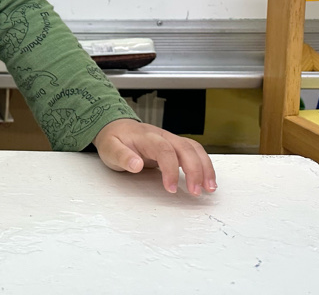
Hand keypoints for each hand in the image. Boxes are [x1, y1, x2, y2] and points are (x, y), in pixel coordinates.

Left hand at [92, 119, 216, 195]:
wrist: (114, 127)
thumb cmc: (113, 140)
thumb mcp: (109, 148)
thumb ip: (121, 157)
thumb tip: (136, 165)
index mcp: (145, 137)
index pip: (164, 150)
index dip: (171, 169)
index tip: (172, 188)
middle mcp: (161, 136)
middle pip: (185, 148)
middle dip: (195, 170)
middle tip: (196, 191)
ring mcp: (170, 139)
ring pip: (194, 149)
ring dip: (205, 167)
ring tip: (209, 188)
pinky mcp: (174, 145)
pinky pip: (194, 152)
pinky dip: (204, 165)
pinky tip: (207, 180)